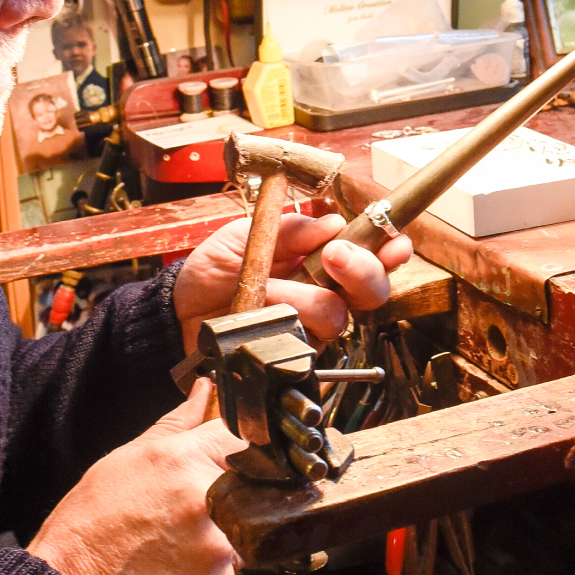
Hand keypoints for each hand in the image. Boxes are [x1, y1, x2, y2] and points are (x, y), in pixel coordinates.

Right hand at [27, 380, 241, 574]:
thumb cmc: (88, 531)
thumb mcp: (124, 462)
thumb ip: (175, 426)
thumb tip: (203, 393)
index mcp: (183, 462)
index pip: (240, 439)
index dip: (233, 453)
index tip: (224, 466)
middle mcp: (208, 503)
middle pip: (249, 494)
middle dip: (226, 505)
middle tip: (181, 523)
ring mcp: (218, 551)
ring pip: (242, 541)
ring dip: (216, 547)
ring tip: (172, 555)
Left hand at [173, 211, 412, 354]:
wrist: (180, 309)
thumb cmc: (215, 268)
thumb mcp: (245, 235)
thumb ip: (288, 228)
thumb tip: (331, 223)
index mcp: (320, 257)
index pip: (370, 254)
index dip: (389, 249)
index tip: (394, 243)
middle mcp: (325, 291)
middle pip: (372, 289)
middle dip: (362, 271)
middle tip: (336, 257)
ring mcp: (310, 325)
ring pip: (338, 315)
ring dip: (304, 298)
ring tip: (269, 288)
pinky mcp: (293, 352)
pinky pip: (307, 343)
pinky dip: (284, 324)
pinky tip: (264, 313)